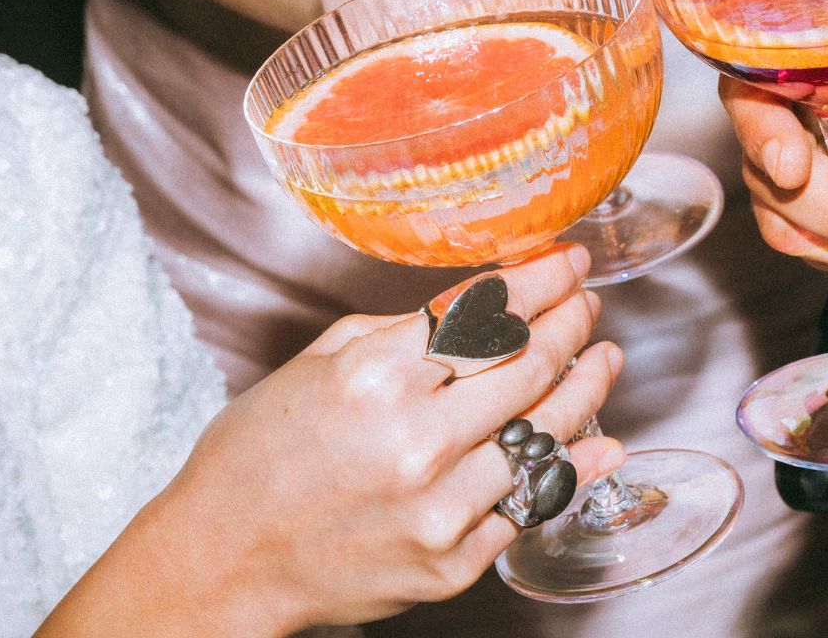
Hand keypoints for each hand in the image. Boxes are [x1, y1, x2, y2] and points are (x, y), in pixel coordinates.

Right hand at [40, 244, 621, 635]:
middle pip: (531, 365)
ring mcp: (440, 509)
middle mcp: (415, 442)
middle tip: (588, 304)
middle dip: (572, 323)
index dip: (543, 281)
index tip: (568, 263)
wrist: (222, 561)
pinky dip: (575, 466)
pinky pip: (534, 505)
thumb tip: (485, 300)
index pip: (491, 313)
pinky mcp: (453, 563)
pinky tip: (599, 439)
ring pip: (548, 433)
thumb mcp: (320, 364)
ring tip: (605, 358)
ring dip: (588, 387)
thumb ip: (406, 331)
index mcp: (375, 377)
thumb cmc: (259, 456)